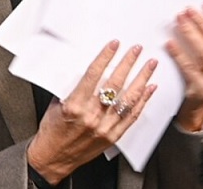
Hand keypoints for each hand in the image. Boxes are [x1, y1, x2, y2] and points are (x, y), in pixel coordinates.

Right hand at [26, 40, 156, 184]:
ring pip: (128, 99)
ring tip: (149, 66)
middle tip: (137, 50)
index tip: (114, 45)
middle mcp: (92, 116)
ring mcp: (104, 127)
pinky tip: (149, 90)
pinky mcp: (112, 136)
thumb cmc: (53, 130)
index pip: (94, 74)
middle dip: (128, 63)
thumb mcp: (57, 103)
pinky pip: (132, 117)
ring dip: (141, 79)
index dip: (105, 57)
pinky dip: (142, 102)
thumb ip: (74, 87)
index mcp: (75, 105)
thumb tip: (90, 71)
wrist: (54, 157)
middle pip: (115, 84)